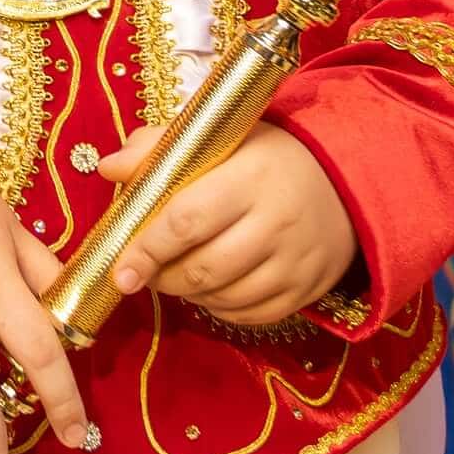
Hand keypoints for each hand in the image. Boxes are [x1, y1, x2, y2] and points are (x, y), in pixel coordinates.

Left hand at [94, 121, 357, 328]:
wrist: (344, 179)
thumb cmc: (265, 156)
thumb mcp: (217, 137)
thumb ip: (158, 147)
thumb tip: (109, 168)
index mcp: (249, 176)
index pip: (186, 220)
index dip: (147, 249)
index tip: (120, 269)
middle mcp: (277, 222)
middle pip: (203, 268)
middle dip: (162, 277)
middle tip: (143, 271)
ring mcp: (296, 262)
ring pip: (224, 298)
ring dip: (187, 294)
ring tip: (174, 275)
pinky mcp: (308, 290)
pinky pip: (251, 316)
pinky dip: (219, 310)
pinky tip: (208, 289)